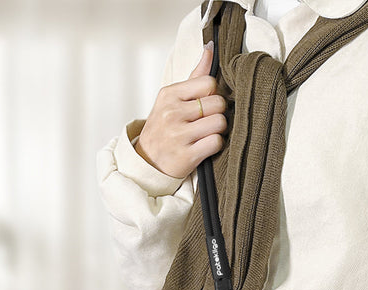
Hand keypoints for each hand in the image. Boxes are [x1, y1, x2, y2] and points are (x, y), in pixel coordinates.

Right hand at [134, 41, 227, 178]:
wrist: (147, 162)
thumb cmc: (163, 129)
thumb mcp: (171, 100)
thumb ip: (194, 76)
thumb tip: (210, 49)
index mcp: (169, 95)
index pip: (208, 82)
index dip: (213, 94)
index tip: (206, 103)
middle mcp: (172, 113)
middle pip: (218, 103)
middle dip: (218, 113)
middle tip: (208, 121)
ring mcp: (179, 135)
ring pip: (220, 123)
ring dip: (219, 130)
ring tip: (207, 133)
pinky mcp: (187, 155)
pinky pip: (216, 143)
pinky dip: (216, 145)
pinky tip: (205, 146)